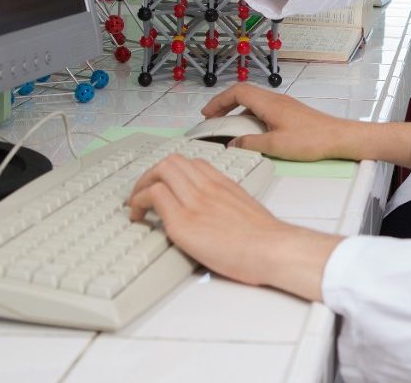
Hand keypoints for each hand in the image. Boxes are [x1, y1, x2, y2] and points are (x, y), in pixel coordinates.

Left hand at [127, 154, 338, 300]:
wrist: (273, 249)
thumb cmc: (267, 239)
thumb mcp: (248, 210)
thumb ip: (229, 205)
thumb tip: (218, 214)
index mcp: (224, 185)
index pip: (192, 163)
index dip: (172, 173)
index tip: (165, 187)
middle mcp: (208, 187)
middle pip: (171, 162)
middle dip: (150, 176)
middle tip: (143, 194)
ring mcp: (195, 202)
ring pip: (159, 172)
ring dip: (140, 187)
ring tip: (136, 205)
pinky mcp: (184, 222)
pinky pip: (154, 196)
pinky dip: (139, 203)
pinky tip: (138, 217)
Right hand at [202, 83, 370, 161]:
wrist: (340, 138)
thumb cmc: (314, 139)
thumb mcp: (275, 146)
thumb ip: (250, 144)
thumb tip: (233, 144)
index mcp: (269, 103)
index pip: (237, 92)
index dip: (218, 101)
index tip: (207, 113)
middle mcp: (276, 100)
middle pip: (243, 94)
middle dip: (224, 105)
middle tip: (213, 119)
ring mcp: (284, 106)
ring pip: (254, 103)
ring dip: (238, 113)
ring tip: (228, 129)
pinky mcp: (291, 114)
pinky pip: (264, 111)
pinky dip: (251, 118)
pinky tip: (251, 135)